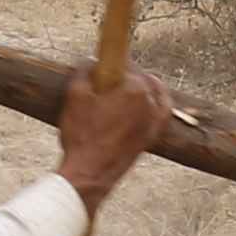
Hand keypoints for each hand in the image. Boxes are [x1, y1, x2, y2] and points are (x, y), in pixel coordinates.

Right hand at [54, 64, 163, 208]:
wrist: (90, 173)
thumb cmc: (82, 135)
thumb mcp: (75, 95)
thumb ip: (84, 71)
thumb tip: (90, 63)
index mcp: (136, 88)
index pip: (126, 63)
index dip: (112, 62)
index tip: (103, 64)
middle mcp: (151, 102)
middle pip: (140, 79)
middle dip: (125, 77)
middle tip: (107, 81)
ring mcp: (155, 121)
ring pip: (153, 94)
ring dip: (141, 88)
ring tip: (122, 90)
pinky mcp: (153, 136)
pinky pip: (160, 113)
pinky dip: (154, 104)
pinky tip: (145, 103)